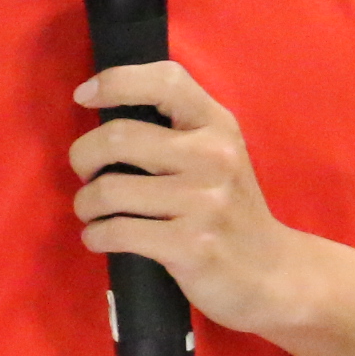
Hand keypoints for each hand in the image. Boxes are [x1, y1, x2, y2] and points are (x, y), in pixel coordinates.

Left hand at [69, 61, 317, 335]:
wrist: (272, 274)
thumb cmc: (230, 209)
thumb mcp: (219, 154)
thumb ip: (178, 128)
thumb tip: (104, 108)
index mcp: (218, 126)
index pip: (165, 81)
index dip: (116, 81)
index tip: (84, 95)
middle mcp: (214, 157)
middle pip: (118, 137)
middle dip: (83, 157)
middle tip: (85, 173)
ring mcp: (204, 203)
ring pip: (109, 190)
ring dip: (85, 204)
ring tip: (92, 212)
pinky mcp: (191, 247)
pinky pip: (117, 232)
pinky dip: (96, 236)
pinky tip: (100, 238)